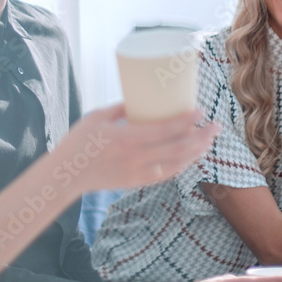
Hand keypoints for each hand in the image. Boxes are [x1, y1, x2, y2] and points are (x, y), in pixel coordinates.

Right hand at [56, 104, 219, 192]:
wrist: (66, 175)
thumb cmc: (78, 142)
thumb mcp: (97, 117)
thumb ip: (121, 109)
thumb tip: (141, 99)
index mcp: (126, 138)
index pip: (165, 130)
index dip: (187, 121)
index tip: (201, 112)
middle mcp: (135, 157)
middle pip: (177, 148)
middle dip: (201, 137)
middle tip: (215, 126)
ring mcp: (137, 172)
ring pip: (176, 164)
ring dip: (196, 152)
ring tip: (209, 141)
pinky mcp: (136, 182)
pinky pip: (166, 174)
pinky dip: (182, 166)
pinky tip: (192, 157)